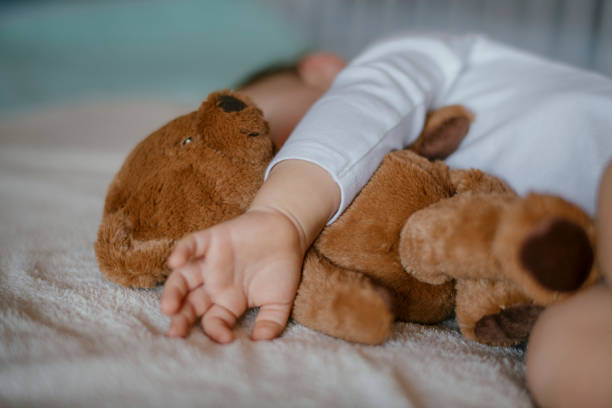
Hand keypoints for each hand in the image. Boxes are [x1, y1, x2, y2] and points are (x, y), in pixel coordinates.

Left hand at [161, 208, 302, 342]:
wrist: (288, 231)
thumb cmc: (282, 267)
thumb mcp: (279, 300)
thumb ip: (270, 322)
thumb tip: (261, 342)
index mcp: (228, 302)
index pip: (213, 321)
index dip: (216, 331)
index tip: (226, 339)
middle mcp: (214, 284)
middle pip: (189, 304)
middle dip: (181, 319)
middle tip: (175, 333)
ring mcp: (210, 263)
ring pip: (182, 278)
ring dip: (173, 292)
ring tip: (168, 307)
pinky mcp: (212, 240)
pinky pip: (191, 245)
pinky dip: (182, 252)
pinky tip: (175, 262)